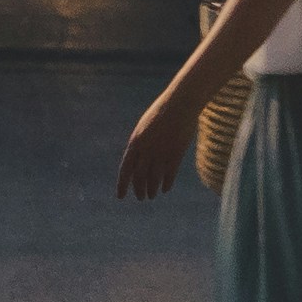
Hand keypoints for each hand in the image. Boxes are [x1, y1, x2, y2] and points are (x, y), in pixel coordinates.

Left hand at [116, 88, 195, 202]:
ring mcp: (162, 152)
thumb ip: (139, 144)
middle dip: (139, 190)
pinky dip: (166, 183)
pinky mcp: (176, 153)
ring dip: (151, 190)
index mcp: (135, 142)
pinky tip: (165, 189)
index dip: (122, 185)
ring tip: (151, 195)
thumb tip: (136, 161)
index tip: (120, 196)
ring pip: (154, 178)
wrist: (180, 103)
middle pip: (139, 177)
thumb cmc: (161, 113)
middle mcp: (147, 149)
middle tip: (140, 197)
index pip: (126, 169)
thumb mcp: (144, 127)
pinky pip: (169, 174)